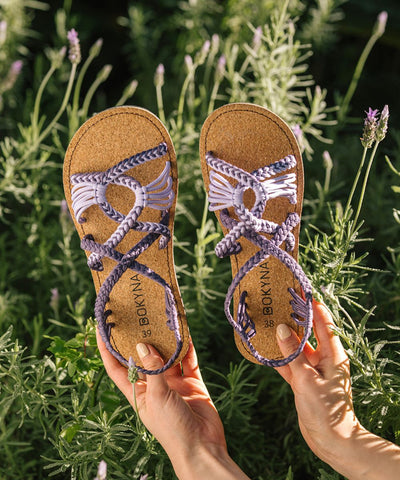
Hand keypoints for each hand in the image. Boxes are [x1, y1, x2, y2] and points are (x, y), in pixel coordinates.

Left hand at [97, 332, 249, 479]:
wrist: (202, 447)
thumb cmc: (172, 429)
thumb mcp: (157, 397)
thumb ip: (152, 370)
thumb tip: (143, 344)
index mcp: (137, 393)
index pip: (116, 368)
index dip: (107, 349)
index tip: (101, 328)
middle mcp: (153, 386)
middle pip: (144, 358)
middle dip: (140, 339)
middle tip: (137, 317)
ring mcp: (173, 384)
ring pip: (167, 356)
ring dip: (166, 341)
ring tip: (163, 320)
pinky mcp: (192, 383)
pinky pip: (188, 361)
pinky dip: (187, 348)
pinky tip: (186, 334)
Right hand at [275, 301, 399, 479]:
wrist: (331, 442)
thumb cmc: (326, 410)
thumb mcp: (307, 379)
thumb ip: (293, 353)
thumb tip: (281, 327)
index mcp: (332, 354)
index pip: (323, 322)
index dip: (312, 305)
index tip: (298, 289)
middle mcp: (323, 358)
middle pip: (307, 332)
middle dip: (293, 318)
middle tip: (278, 302)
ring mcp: (312, 369)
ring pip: (295, 347)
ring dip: (282, 337)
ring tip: (267, 320)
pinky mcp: (303, 381)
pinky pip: (288, 363)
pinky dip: (278, 356)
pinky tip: (264, 347)